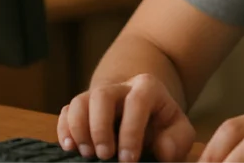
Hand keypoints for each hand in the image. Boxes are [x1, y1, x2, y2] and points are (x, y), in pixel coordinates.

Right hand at [58, 73, 196, 162]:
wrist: (147, 116)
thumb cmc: (163, 127)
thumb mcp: (178, 132)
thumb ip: (176, 141)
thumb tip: (161, 150)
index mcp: (148, 88)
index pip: (136, 102)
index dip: (130, 132)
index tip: (129, 159)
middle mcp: (121, 87)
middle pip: (102, 95)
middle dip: (100, 128)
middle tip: (105, 156)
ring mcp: (99, 95)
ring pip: (80, 101)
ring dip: (79, 129)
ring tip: (86, 154)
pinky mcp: (83, 108)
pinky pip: (66, 111)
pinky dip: (64, 129)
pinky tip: (70, 148)